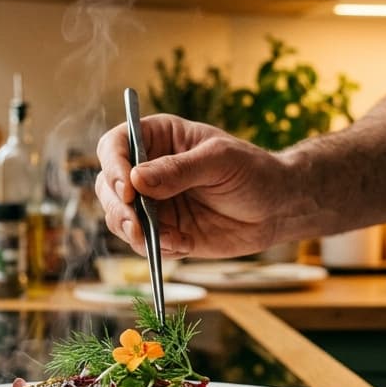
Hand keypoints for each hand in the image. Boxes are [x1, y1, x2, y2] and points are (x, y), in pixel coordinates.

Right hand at [95, 114, 301, 257]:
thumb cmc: (253, 171)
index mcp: (157, 138)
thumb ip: (179, 170)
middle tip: (136, 224)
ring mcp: (153, 203)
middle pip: (108, 185)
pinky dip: (156, 248)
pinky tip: (182, 245)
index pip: (115, 145)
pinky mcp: (164, 232)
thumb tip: (137, 180)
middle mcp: (148, 170)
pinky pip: (143, 244)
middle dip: (117, 207)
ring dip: (132, 232)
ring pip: (119, 218)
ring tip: (161, 239)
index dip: (113, 165)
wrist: (277, 208)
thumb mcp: (220, 161)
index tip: (127, 188)